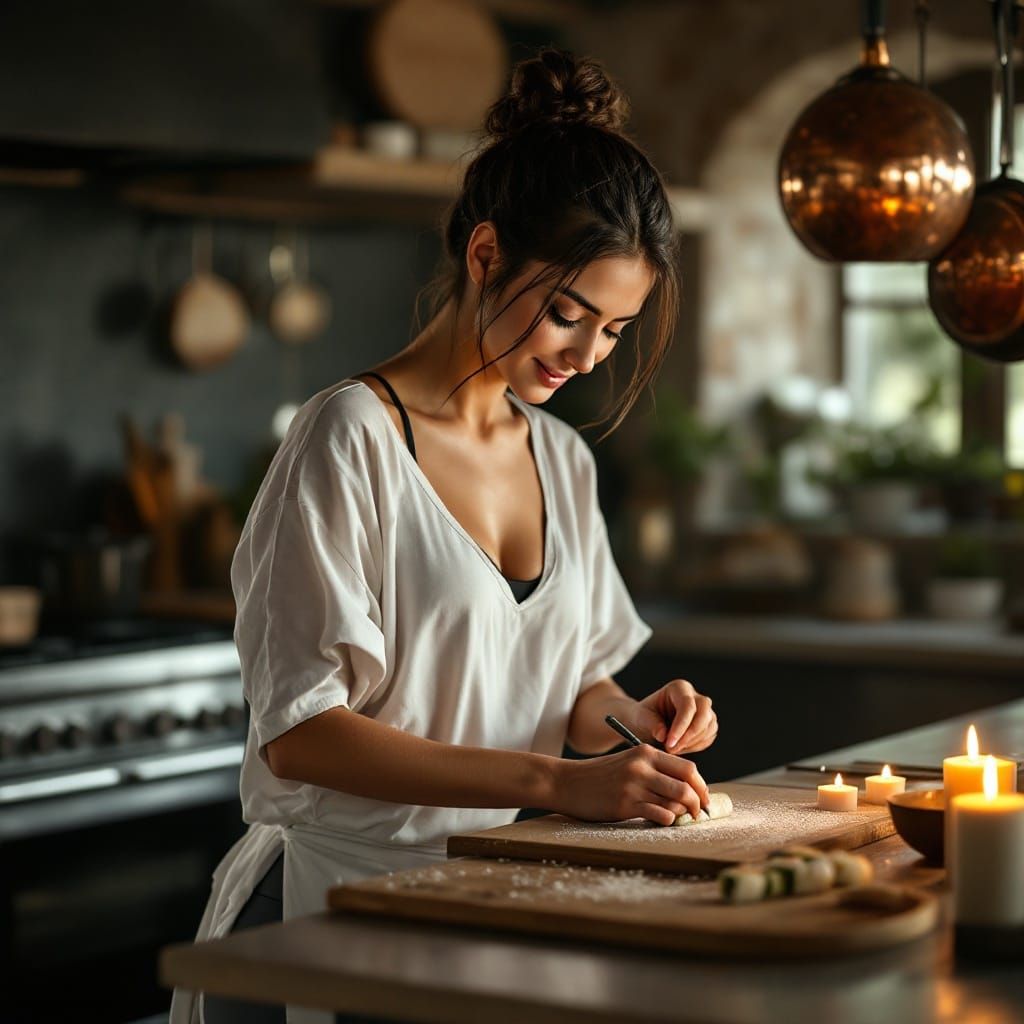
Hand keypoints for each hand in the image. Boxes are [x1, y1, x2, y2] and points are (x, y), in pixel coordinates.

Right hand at [555, 745, 708, 825]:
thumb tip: (688, 790)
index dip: (702, 786)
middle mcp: (641, 767)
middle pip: (686, 787)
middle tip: (698, 813)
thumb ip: (655, 770)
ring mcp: (633, 786)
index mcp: (645, 752)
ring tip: (677, 817)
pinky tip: (659, 820)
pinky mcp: (625, 805)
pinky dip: (666, 821)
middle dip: (698, 803)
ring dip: (682, 814)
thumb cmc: (600, 776)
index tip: (705, 798)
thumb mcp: (629, 762)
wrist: (567, 782)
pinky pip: (660, 816)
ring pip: (675, 803)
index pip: (688, 768)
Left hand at [630, 679, 717, 755]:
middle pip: (704, 715)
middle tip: (671, 749)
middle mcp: (695, 697)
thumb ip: (651, 724)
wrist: (648, 722)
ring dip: (691, 743)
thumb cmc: (644, 716)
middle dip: (689, 736)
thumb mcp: (641, 717)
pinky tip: (679, 748)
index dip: (680, 726)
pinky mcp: (708, 725)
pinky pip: (708, 738)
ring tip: (672, 748)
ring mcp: (705, 710)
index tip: (669, 743)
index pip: (687, 706)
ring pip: (708, 728)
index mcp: (679, 688)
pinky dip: (695, 747)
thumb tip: (662, 734)